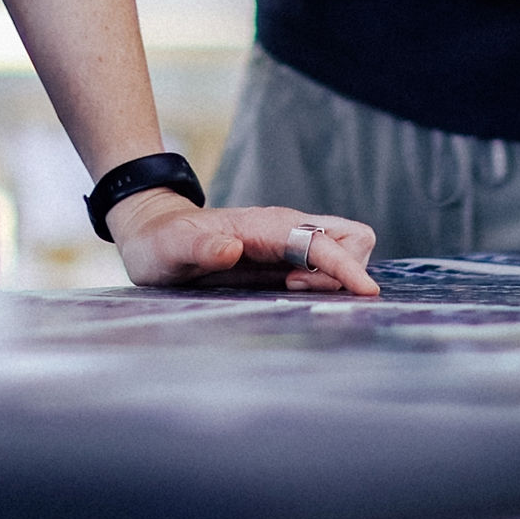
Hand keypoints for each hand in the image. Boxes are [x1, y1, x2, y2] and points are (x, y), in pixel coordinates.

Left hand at [107, 192, 379, 296]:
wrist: (153, 233)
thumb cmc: (161, 242)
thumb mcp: (171, 249)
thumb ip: (199, 247)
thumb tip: (231, 250)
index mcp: (268, 225)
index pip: (325, 242)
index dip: (348, 268)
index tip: (366, 294)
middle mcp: (287, 228)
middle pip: (354, 238)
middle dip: (346, 270)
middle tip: (296, 290)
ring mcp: (290, 241)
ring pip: (347, 249)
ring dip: (337, 277)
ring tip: (290, 291)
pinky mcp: (287, 257)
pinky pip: (328, 265)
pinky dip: (328, 282)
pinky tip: (290, 294)